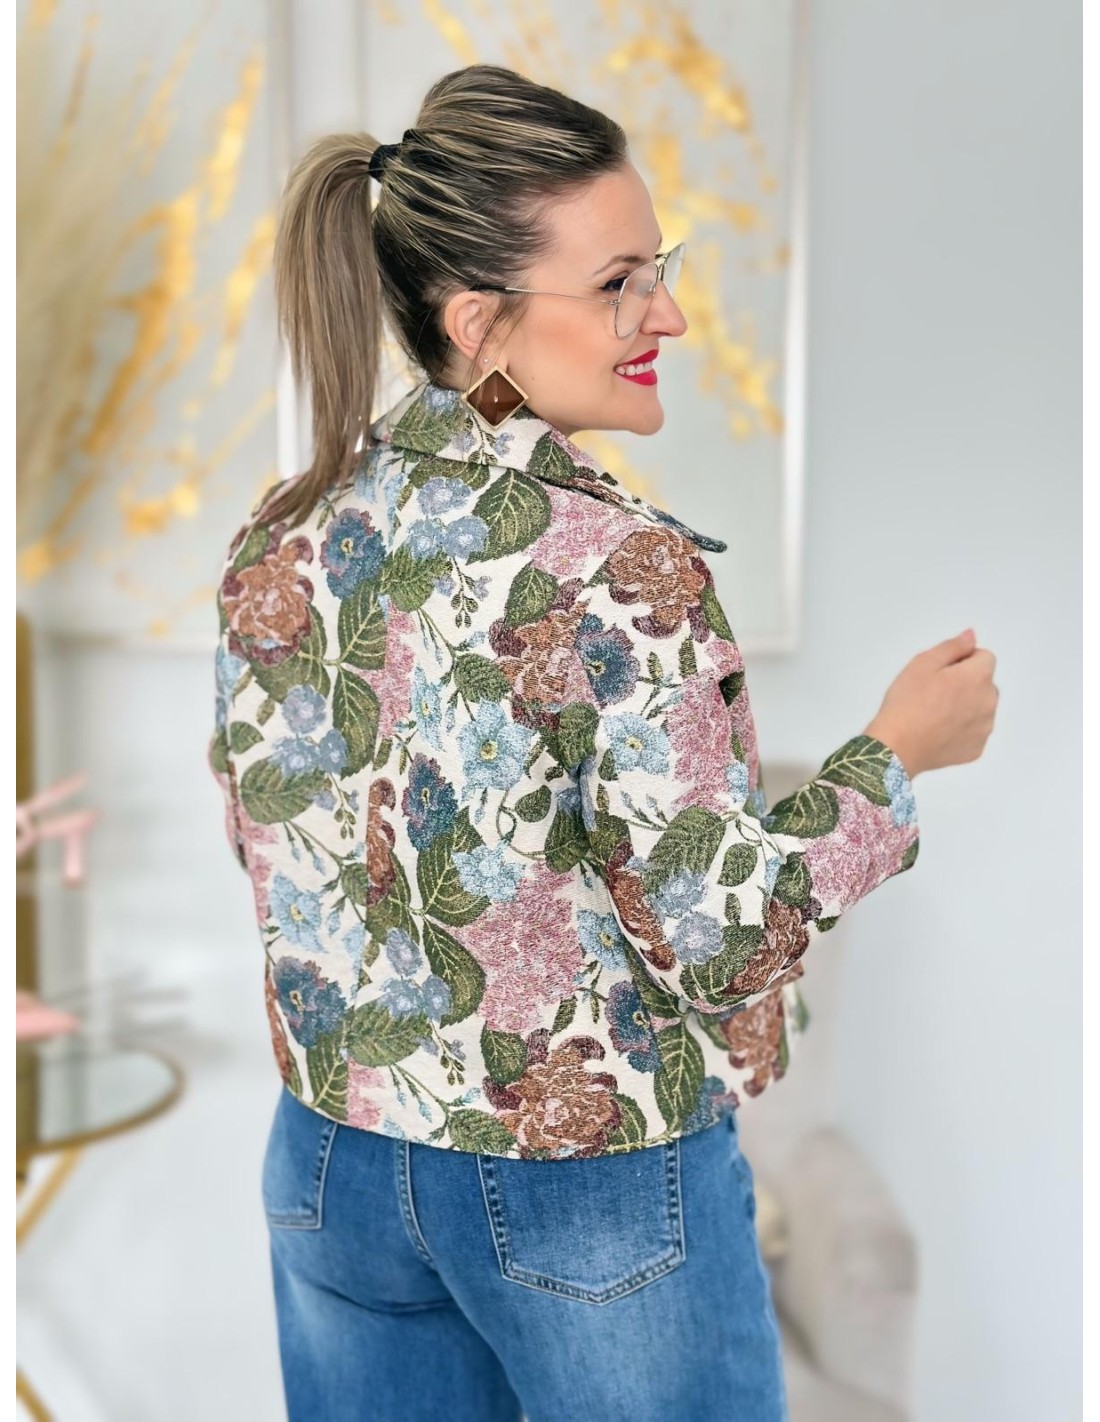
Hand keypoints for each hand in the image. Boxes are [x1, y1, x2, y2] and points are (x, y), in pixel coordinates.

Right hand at [864, 629, 998, 778]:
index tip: (941, 672)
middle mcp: (989, 702)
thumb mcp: (922, 663)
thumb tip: (971, 636)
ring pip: (981, 708)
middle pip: (985, 683)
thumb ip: (952, 647)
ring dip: (967, 706)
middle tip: (934, 692)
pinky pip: (974, 732)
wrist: (897, 746)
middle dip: (967, 683)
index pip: (984, 657)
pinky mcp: (976, 749)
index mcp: (978, 676)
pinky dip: (962, 730)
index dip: (963, 660)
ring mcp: (984, 728)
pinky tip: (938, 731)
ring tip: (935, 713)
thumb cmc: (907, 702)